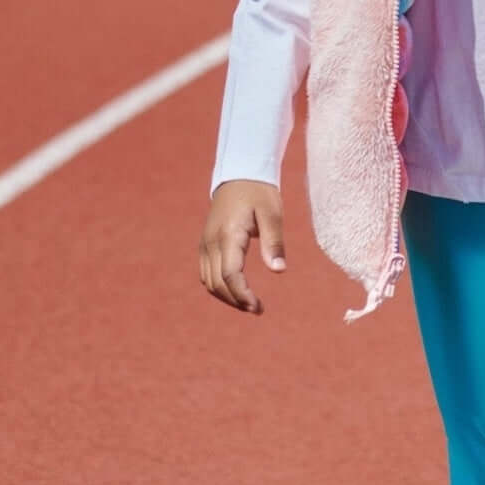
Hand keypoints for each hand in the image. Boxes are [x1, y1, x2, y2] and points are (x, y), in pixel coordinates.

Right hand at [198, 180, 285, 313]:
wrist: (239, 174)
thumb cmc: (259, 193)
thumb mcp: (272, 213)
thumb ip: (274, 242)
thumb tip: (279, 271)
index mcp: (228, 234)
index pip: (230, 274)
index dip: (242, 295)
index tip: (258, 307)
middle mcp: (211, 242)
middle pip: (217, 283)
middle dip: (236, 301)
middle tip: (257, 309)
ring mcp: (205, 243)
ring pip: (209, 282)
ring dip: (227, 297)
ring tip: (249, 304)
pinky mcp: (205, 244)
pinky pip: (207, 274)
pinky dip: (220, 287)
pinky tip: (237, 291)